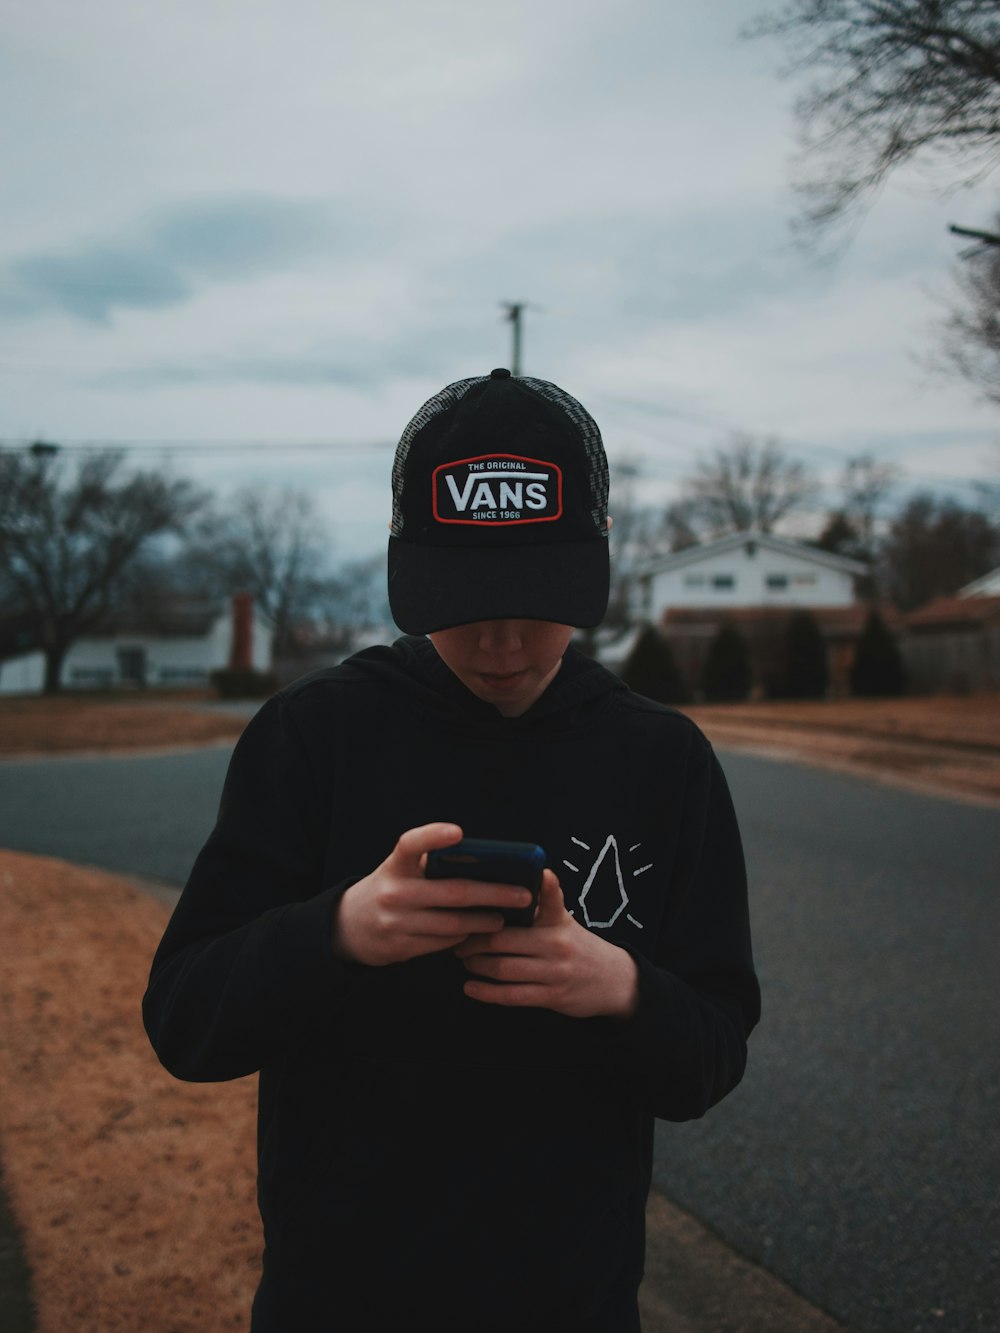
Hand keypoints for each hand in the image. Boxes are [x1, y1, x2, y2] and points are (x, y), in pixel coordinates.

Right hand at [331, 823, 534, 967]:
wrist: (350, 926)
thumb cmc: (392, 887)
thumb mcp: (401, 870)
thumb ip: (432, 866)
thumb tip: (489, 867)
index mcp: (395, 865)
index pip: (410, 844)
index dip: (432, 836)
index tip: (458, 832)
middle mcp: (394, 892)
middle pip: (454, 892)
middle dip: (494, 894)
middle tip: (523, 894)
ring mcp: (396, 922)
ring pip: (453, 924)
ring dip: (484, 921)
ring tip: (504, 917)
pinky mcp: (401, 947)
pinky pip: (442, 943)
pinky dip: (464, 937)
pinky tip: (478, 932)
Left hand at [454, 871, 638, 1018]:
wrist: (611, 980)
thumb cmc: (575, 945)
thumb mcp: (563, 921)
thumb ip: (539, 907)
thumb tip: (500, 889)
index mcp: (559, 920)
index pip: (552, 899)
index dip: (546, 887)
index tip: (534, 876)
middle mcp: (558, 944)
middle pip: (505, 940)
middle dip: (474, 941)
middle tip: (460, 939)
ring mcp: (555, 972)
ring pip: (503, 969)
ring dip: (476, 965)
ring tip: (465, 959)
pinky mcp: (551, 997)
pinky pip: (512, 995)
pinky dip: (486, 992)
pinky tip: (470, 987)